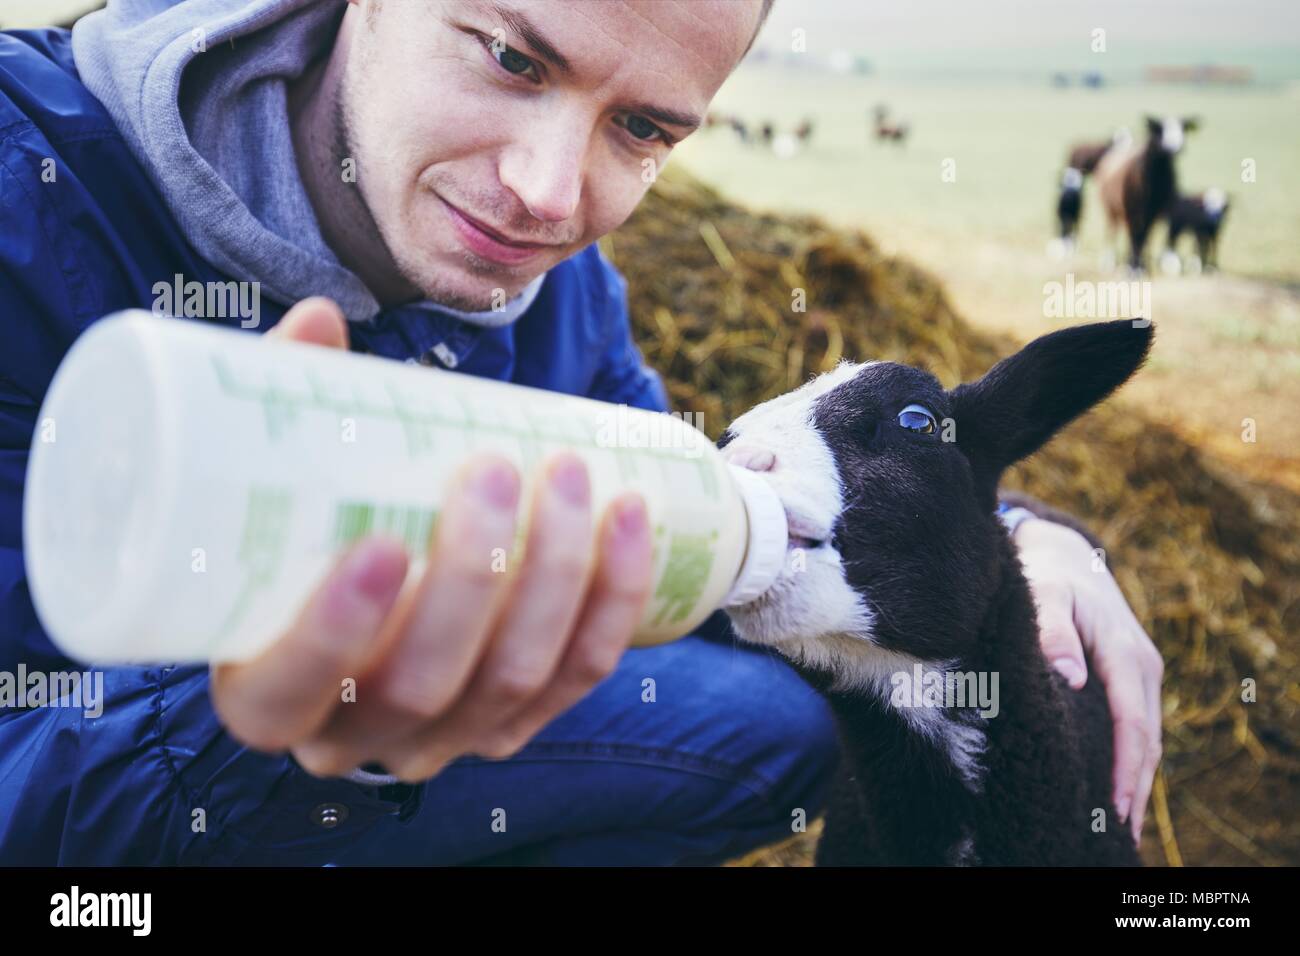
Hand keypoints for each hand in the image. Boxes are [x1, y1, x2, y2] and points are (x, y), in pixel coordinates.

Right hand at [210, 298, 655, 781]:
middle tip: (497, 471)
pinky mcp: (515, 721)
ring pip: (511, 679)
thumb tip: (319, 320)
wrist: (374, 590)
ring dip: (554, 574)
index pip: (288, 691)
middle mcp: (351, 737)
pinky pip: (577, 674)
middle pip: (422, 684)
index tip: (381, 543)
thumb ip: (288, 404)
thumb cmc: (315, 529)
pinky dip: (612, 595)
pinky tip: (628, 517)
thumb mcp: (282, 479)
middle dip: (473, 577)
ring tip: (568, 471)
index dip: (333, 634)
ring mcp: (443, 739)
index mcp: (266, 691)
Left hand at [1012, 516, 1162, 846]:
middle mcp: (1142, 664)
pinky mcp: (1131, 676)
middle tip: (1118, 832)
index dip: (1125, 766)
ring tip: (1120, 824)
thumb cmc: (1048, 575)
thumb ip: (1051, 630)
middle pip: (1147, 738)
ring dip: (1137, 779)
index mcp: (1124, 650)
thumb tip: (1071, 679)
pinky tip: (1117, 786)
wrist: (1064, 553)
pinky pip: (1136, 724)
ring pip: (1146, 735)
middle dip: (1135, 786)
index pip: (1130, 720)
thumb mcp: (1044, 593)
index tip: (1113, 804)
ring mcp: (1141, 672)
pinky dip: (1132, 758)